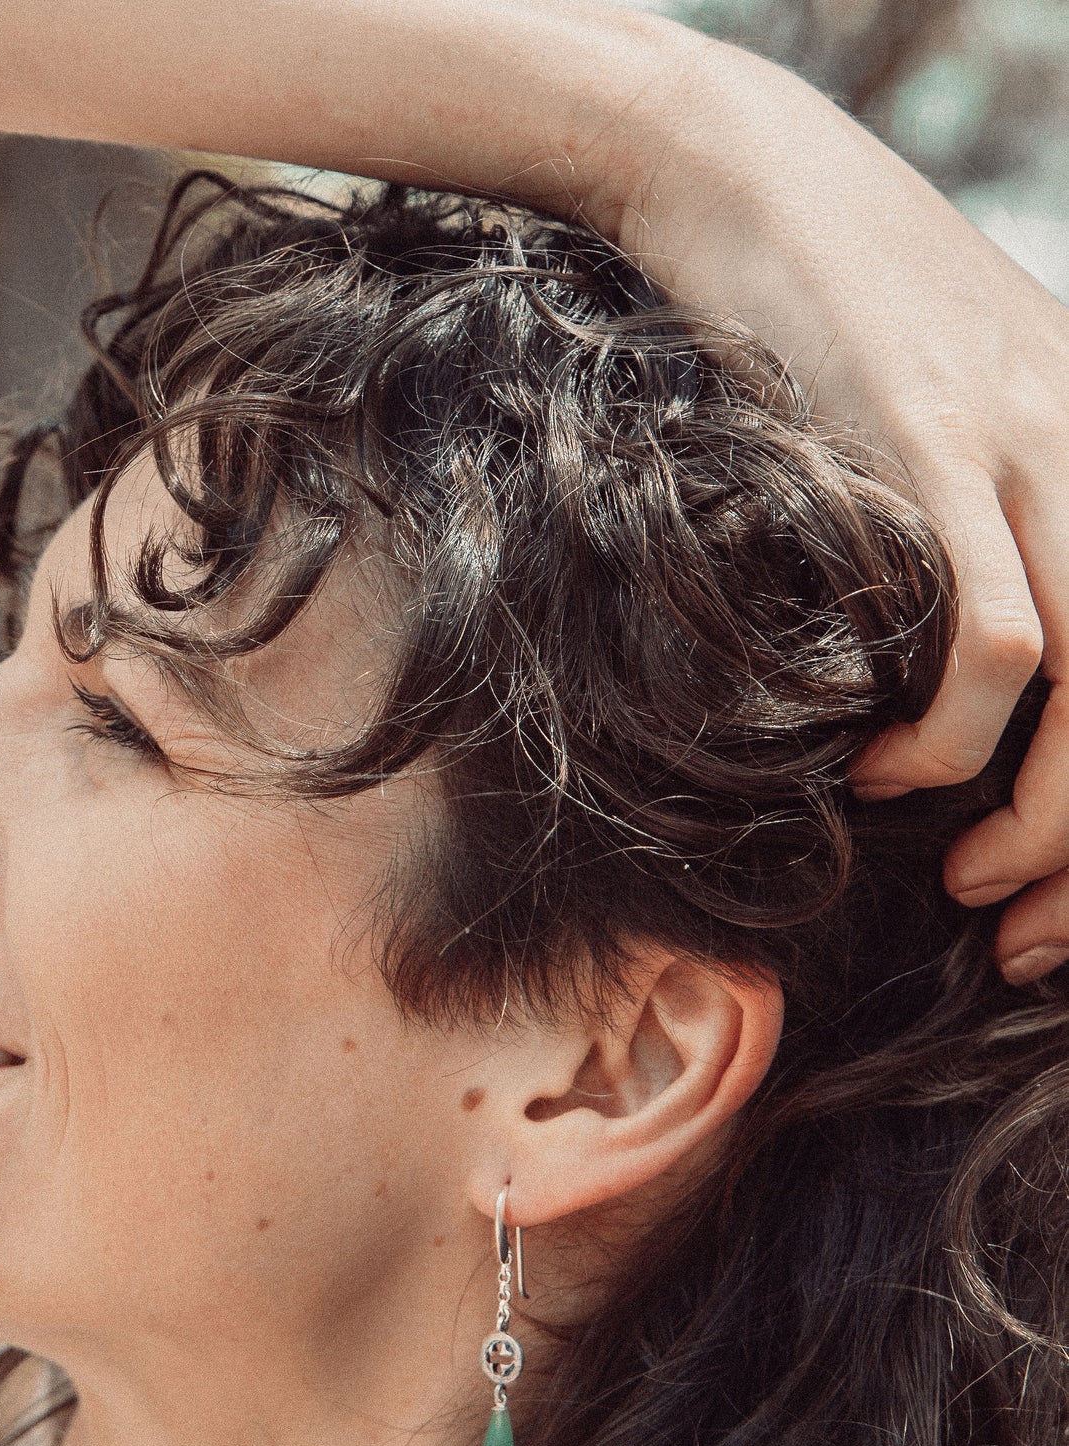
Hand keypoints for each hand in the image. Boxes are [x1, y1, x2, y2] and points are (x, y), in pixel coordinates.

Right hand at [618, 43, 1068, 980]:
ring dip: (1038, 817)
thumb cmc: (824, 318)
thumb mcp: (945, 410)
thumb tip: (975, 676)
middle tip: (1022, 929)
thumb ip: (990, 514)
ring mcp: (1027, 451)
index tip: (1056, 902)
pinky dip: (951, 736)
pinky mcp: (931, 461)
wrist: (744, 180)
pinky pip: (989, 636)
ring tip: (964, 874)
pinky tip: (889, 770)